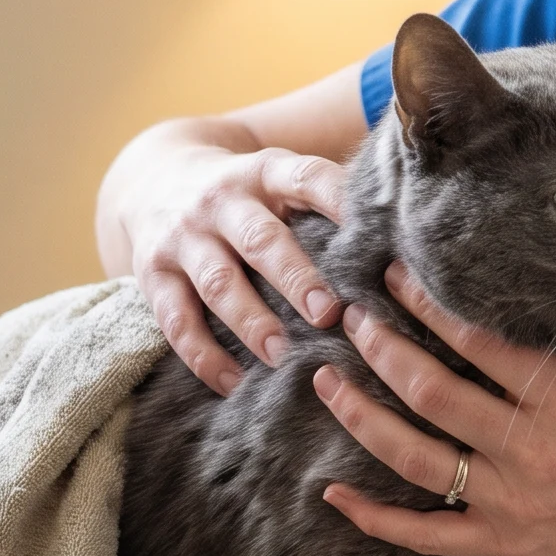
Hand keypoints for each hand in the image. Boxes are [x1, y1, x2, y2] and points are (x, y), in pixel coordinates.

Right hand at [120, 139, 348, 393]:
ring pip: (218, 282)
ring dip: (251, 321)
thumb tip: (403, 247)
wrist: (154, 177)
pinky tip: (233, 382)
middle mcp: (223, 200)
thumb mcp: (280, 180)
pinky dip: (203, 355)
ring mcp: (184, 236)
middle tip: (327, 313)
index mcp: (267, 173)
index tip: (373, 234)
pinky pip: (176, 319)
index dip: (339, 201)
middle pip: (260, 239)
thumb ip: (325, 205)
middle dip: (294, 276)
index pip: (307, 179)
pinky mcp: (153, 272)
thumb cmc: (248, 194)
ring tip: (281, 356)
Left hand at [315, 264, 555, 555]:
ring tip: (325, 380)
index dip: (427, 305)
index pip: (475, 341)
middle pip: (430, 392)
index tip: (396, 275)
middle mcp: (526, 448)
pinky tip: (333, 495)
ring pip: (413, 459)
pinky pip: (427, 534)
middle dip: (382, 348)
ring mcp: (509, 500)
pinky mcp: (503, 539)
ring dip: (361, 417)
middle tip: (351, 315)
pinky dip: (376, 520)